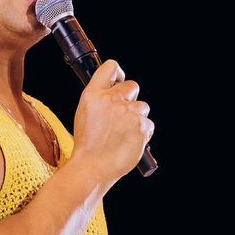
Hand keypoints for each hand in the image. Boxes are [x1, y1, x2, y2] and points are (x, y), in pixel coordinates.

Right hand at [72, 60, 152, 182]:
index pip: (110, 67)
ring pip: (143, 107)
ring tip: (123, 134)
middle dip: (131, 98)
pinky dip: (143, 133)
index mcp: (93, 95)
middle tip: (122, 116)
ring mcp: (127, 112)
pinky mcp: (141, 126)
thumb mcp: (85, 114)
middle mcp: (111, 100)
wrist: (92, 167)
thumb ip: (100, 100)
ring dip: (137, 118)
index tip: (120, 81)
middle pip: (132, 86)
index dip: (118, 73)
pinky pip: (149, 124)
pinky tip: (130, 142)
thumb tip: (116, 91)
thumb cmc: (88, 145)